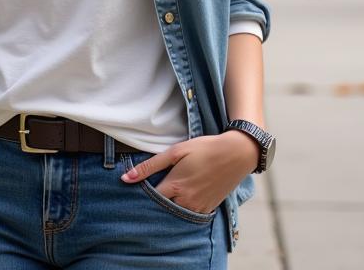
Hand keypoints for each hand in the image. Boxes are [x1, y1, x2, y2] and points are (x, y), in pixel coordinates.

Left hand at [120, 132, 258, 214]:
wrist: (236, 154)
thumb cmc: (205, 149)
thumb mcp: (176, 152)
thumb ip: (151, 166)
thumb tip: (126, 178)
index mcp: (175, 186)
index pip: (150, 199)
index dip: (142, 193)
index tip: (137, 187)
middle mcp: (186, 202)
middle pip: (162, 208)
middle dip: (155, 201)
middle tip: (154, 188)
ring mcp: (198, 208)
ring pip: (176, 213)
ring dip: (170, 205)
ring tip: (169, 189)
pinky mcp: (208, 209)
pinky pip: (190, 214)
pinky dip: (184, 207)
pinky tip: (184, 194)